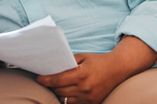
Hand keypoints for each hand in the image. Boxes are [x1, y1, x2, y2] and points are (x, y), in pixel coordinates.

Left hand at [36, 36, 156, 103]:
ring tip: (56, 87)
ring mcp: (89, 98)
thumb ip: (68, 62)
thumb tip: (52, 66)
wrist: (117, 69)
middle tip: (46, 81)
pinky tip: (66, 93)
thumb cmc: (97, 61)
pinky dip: (68, 99)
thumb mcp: (82, 57)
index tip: (39, 78)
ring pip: (66, 100)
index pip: (58, 80)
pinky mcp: (93, 103)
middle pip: (60, 91)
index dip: (46, 80)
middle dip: (51, 86)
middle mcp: (85, 88)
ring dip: (59, 94)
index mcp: (81, 75)